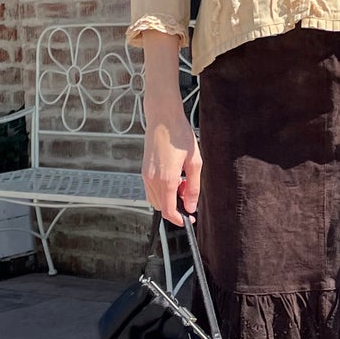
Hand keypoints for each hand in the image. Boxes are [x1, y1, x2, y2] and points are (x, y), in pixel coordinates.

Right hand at [142, 100, 201, 225]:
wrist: (163, 118)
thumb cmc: (180, 136)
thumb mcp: (195, 162)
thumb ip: (193, 187)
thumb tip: (190, 206)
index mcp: (166, 179)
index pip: (168, 211)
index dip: (179, 220)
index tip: (188, 220)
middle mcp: (152, 180)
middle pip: (161, 207)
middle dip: (175, 206)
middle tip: (188, 191)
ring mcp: (146, 175)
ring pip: (155, 199)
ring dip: (168, 198)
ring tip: (181, 181)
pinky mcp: (144, 170)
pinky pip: (151, 189)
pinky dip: (162, 190)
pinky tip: (173, 176)